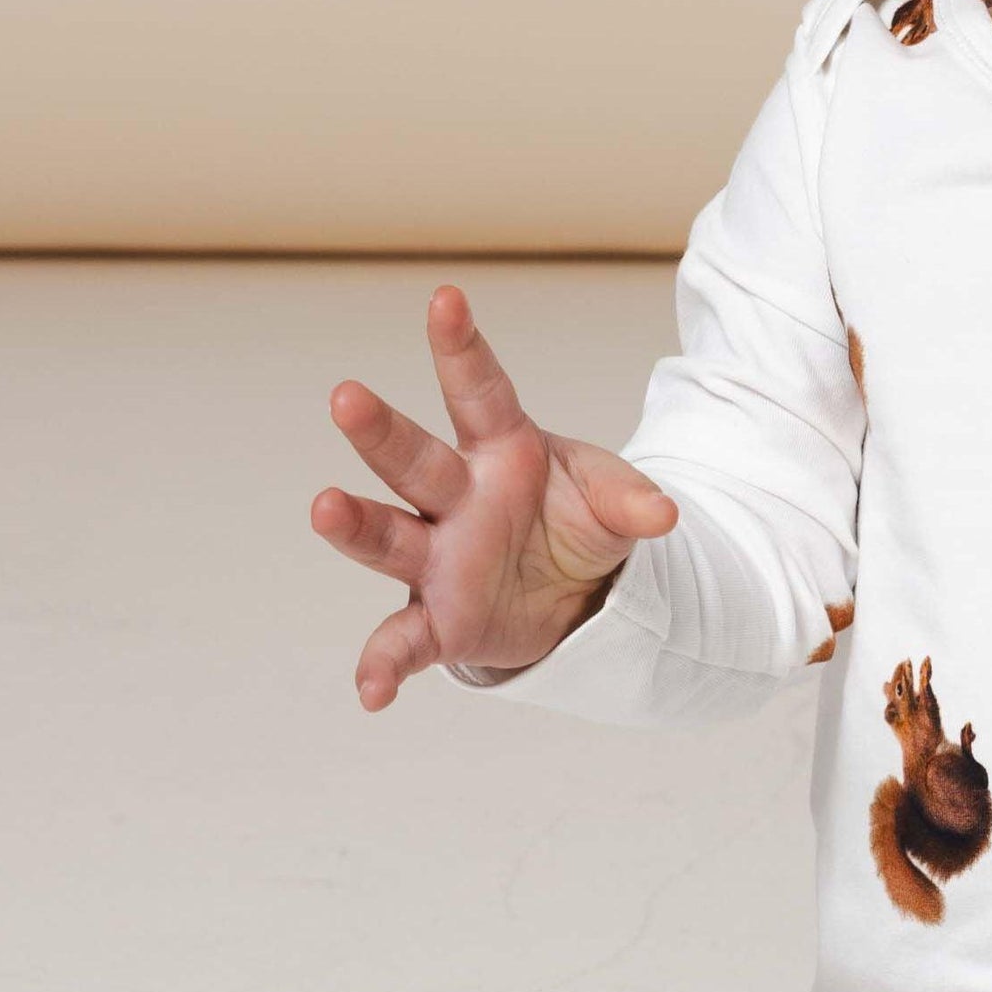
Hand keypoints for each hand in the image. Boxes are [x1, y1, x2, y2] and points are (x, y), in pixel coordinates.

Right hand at [311, 283, 677, 708]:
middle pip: (412, 459)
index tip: (446, 297)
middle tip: (347, 396)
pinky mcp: (439, 619)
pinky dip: (383, 667)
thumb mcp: (614, 502)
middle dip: (380, 432)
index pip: (478, 390)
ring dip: (356, 525)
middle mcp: (455, 497)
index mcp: (500, 449)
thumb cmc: (577, 522)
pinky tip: (370, 694)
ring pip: (388, 536)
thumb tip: (665, 516)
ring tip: (325, 507)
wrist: (574, 595)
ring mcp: (437, 557)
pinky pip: (403, 642)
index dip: (460, 346)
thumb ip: (631, 502)